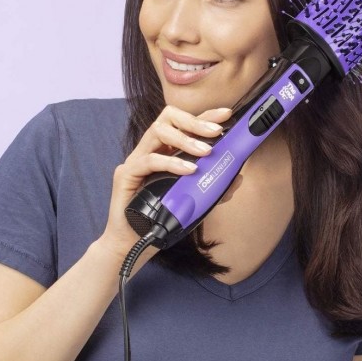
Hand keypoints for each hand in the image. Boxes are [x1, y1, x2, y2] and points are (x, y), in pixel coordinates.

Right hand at [98, 105, 233, 260]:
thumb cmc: (160, 221)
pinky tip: (189, 171)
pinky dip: (171, 162)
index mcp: (164, 153)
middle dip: (195, 121)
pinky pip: (148, 160)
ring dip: (185, 139)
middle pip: (167, 118)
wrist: (133, 245)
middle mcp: (149, 151)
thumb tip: (236, 176)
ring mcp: (135, 161)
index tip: (226, 115)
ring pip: (157, 132)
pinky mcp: (125, 175)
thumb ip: (213, 188)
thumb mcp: (194, 202)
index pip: (183, 124)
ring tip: (205, 152)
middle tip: (217, 132)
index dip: (204, 116)